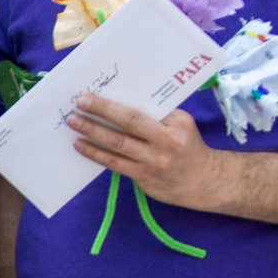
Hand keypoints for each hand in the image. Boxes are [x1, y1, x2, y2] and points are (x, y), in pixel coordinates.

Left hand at [66, 94, 228, 210]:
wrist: (203, 181)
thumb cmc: (187, 146)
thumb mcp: (181, 125)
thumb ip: (157, 115)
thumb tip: (122, 101)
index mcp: (177, 124)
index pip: (142, 110)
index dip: (114, 104)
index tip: (93, 96)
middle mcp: (166, 142)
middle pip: (128, 124)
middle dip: (101, 112)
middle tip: (79, 104)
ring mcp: (154, 161)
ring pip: (117, 145)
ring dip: (92, 133)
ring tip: (75, 123)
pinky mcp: (143, 177)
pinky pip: (115, 164)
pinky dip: (96, 154)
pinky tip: (82, 146)